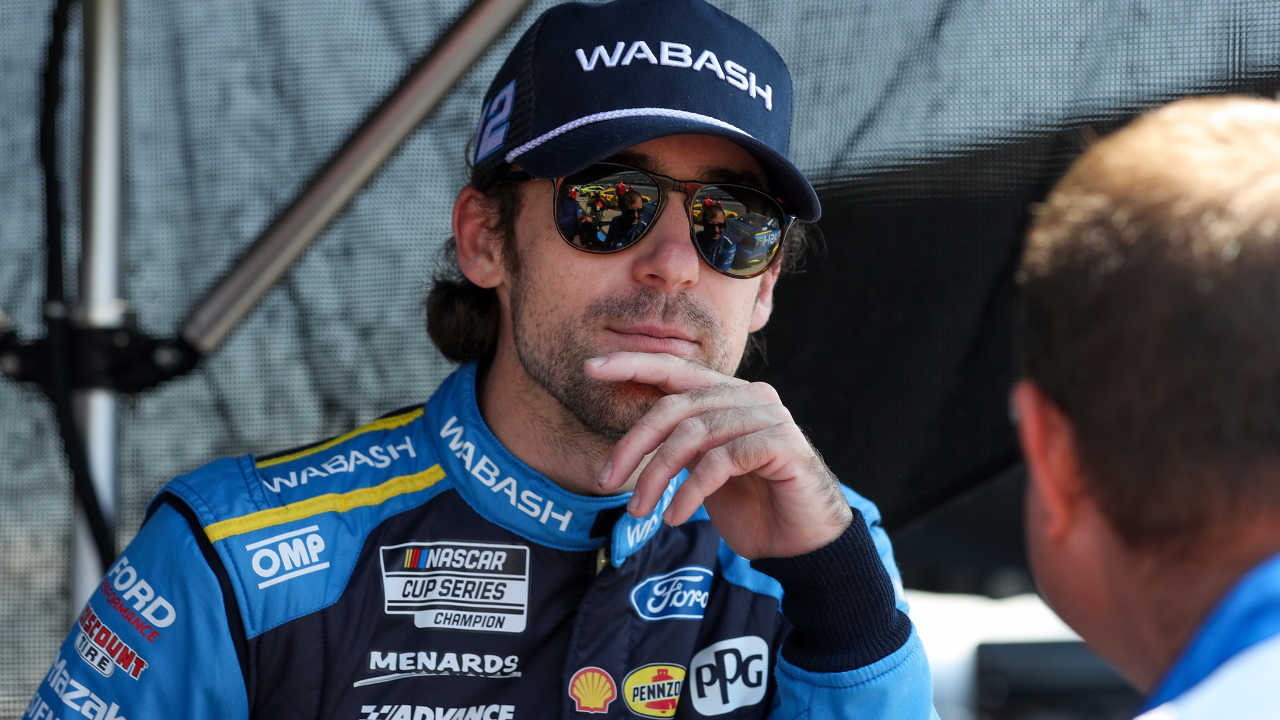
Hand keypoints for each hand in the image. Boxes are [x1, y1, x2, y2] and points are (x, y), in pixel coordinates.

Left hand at [588, 352, 852, 559]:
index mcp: (730, 395)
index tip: (591, 367)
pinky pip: (720, 460)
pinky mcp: (783, 443)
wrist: (803, 546)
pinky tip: (674, 516)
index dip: (634, 364)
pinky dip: (690, 491)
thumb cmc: (753, 508)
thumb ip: (680, 446)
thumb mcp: (704, 471)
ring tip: (639, 511)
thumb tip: (631, 440)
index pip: (676, 370)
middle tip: (606, 481)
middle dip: (634, 444)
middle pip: (676, 406)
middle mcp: (751, 396)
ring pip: (694, 434)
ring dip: (657, 476)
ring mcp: (770, 416)